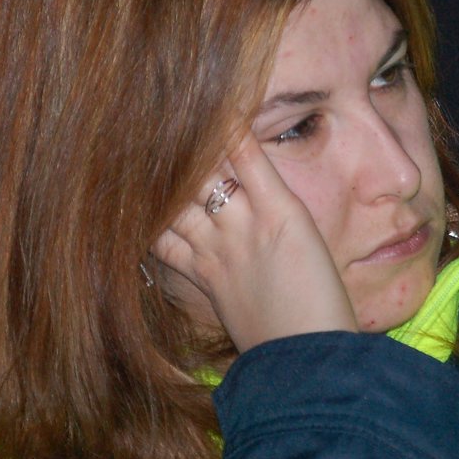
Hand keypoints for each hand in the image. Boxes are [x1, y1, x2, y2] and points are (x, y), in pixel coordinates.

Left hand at [152, 136, 356, 350]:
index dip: (219, 121)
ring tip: (134, 152)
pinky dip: (151, 222)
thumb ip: (282, 214)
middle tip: (150, 119)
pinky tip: (135, 203)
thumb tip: (257, 194)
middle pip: (203, 167)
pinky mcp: (206, 276)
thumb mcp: (313, 244)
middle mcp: (248, 221)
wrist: (312, 358)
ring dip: (159, 175)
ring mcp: (222, 248)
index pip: (243, 147)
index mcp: (285, 208)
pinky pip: (170, 239)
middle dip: (179, 143)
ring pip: (180, 196)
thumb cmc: (324, 303)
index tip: (201, 101)